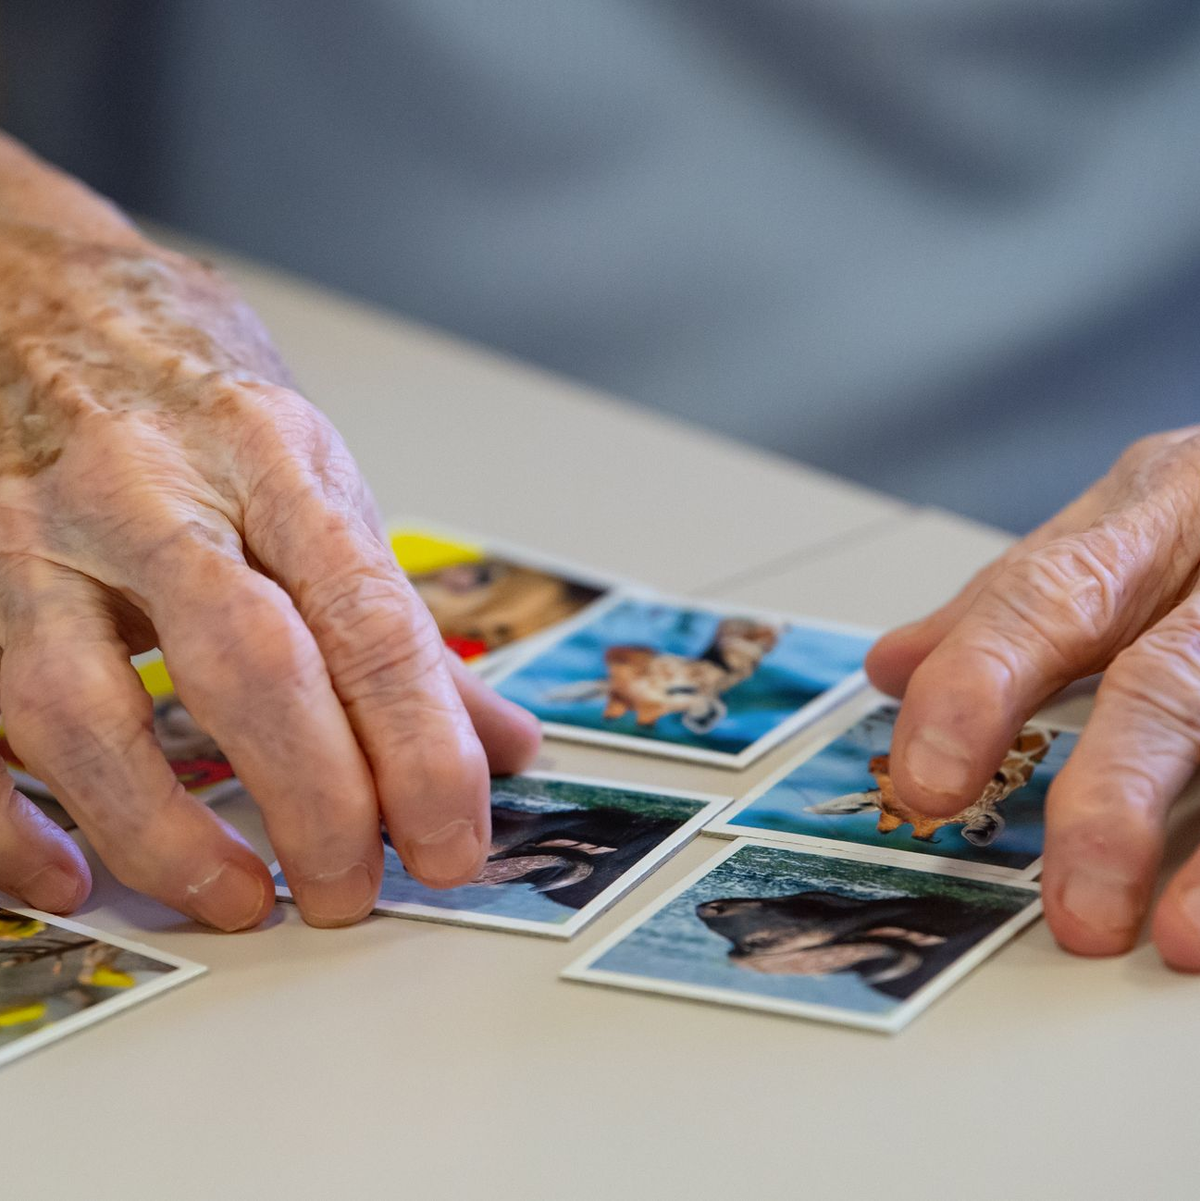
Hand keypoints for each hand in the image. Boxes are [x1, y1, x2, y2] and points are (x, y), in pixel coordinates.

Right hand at [0, 143, 539, 930]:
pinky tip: (72, 873)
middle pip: (248, 662)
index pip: (371, 622)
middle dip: (314, 800)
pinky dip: (9, 819)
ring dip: (164, 829)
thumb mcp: (313, 476)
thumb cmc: (189, 394)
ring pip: (82, 705)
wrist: (31, 290)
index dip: (423, 750)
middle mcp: (150, 490)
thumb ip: (394, 618)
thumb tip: (498, 739)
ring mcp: (30, 533)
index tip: (453, 843)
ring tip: (235, 899)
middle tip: (351, 892)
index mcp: (271, 458)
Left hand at [866, 427, 1199, 969]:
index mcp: (1150, 514)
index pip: (1046, 595)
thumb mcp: (1118, 530)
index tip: (928, 780)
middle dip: (1114, 790)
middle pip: (1168, 679)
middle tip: (1071, 902)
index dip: (981, 686)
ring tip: (1177, 935)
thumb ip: (1008, 607)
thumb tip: (892, 667)